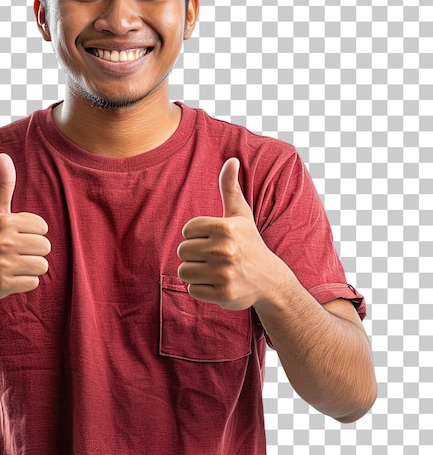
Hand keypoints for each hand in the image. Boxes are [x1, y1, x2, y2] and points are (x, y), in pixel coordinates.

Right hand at [0, 153, 50, 301]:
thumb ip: (4, 184)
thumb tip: (3, 155)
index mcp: (3, 221)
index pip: (43, 227)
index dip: (33, 232)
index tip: (17, 235)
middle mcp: (2, 242)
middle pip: (45, 247)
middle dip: (34, 251)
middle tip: (16, 252)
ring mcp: (1, 264)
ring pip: (42, 265)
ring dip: (31, 267)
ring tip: (14, 264)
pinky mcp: (2, 284)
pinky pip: (33, 282)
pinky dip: (25, 282)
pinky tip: (9, 277)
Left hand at [177, 158, 284, 309]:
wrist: (270, 280)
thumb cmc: (249, 242)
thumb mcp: (240, 214)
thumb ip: (230, 187)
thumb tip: (231, 160)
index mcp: (226, 228)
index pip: (187, 230)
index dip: (197, 235)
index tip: (215, 239)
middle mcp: (225, 250)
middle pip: (183, 250)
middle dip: (195, 254)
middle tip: (215, 256)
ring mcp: (224, 274)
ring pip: (184, 270)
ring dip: (196, 271)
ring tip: (214, 270)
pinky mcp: (223, 294)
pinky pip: (192, 289)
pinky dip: (201, 288)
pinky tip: (218, 283)